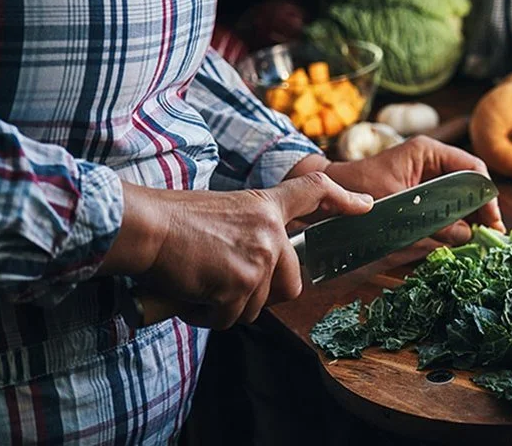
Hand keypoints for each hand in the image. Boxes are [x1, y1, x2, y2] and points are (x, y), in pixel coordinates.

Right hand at [100, 172, 372, 328]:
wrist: (146, 227)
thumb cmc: (170, 219)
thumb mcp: (222, 211)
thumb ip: (249, 232)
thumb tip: (256, 264)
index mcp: (265, 207)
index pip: (314, 192)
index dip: (343, 199)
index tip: (366, 206)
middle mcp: (270, 233)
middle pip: (291, 284)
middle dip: (260, 294)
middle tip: (223, 284)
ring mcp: (258, 259)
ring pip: (256, 306)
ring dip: (226, 306)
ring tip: (198, 283)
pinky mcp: (240, 285)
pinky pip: (229, 318)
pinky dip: (207, 316)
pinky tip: (190, 295)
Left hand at [317, 136, 505, 242]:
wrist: (330, 192)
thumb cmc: (358, 190)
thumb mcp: (398, 209)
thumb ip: (433, 223)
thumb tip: (466, 235)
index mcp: (428, 152)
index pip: (472, 168)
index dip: (486, 195)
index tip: (491, 220)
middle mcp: (432, 158)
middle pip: (470, 181)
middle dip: (481, 206)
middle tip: (490, 233)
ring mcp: (427, 172)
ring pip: (460, 192)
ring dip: (469, 213)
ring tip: (479, 235)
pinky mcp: (421, 188)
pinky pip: (446, 200)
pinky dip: (454, 216)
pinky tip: (460, 233)